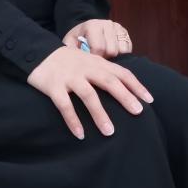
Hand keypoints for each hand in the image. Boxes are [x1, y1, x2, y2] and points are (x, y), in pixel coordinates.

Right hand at [27, 46, 153, 139]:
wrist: (38, 52)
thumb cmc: (68, 61)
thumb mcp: (89, 60)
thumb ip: (105, 71)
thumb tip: (127, 87)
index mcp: (97, 63)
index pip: (122, 73)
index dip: (136, 86)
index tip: (150, 100)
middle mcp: (86, 68)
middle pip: (109, 82)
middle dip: (125, 97)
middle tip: (138, 112)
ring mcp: (70, 77)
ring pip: (89, 95)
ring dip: (100, 114)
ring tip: (110, 132)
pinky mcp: (53, 86)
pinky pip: (65, 105)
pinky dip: (73, 120)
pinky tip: (80, 135)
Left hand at [62, 19, 131, 58]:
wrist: (85, 30)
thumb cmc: (77, 39)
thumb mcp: (69, 43)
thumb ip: (71, 51)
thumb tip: (75, 63)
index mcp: (92, 25)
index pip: (99, 48)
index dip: (95, 58)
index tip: (90, 61)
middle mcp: (107, 24)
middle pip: (112, 51)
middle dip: (105, 58)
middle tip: (97, 59)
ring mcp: (117, 27)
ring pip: (121, 51)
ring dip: (113, 57)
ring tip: (104, 56)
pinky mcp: (125, 32)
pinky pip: (128, 49)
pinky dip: (121, 55)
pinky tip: (112, 54)